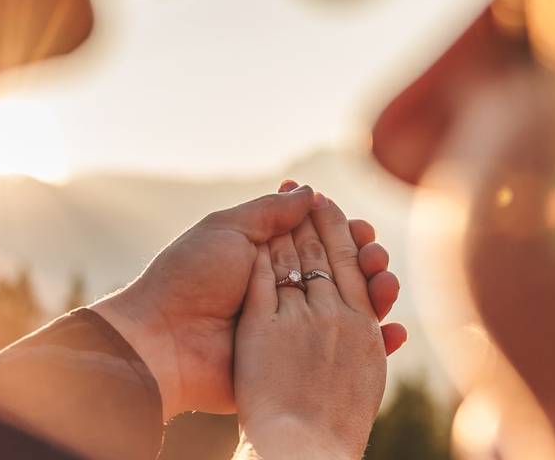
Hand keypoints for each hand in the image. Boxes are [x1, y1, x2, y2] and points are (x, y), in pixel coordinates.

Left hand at [92, 184, 403, 418]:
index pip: (320, 239)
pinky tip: (392, 331)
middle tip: (374, 256)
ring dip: (376, 295)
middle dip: (366, 261)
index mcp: (267, 257)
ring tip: (384, 286)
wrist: (163, 340)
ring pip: (350, 311)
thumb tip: (309, 190)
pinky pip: (344, 355)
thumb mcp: (227, 230)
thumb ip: (270, 212)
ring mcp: (293, 327)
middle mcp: (284, 289)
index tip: (361, 228)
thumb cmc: (189, 277)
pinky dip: (374, 343)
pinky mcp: (295, 363)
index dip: (345, 232)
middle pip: (342, 272)